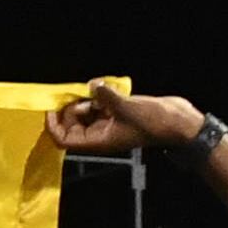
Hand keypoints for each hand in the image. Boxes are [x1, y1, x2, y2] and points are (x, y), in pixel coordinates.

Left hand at [47, 80, 205, 154]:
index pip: (65, 140)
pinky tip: (105, 87)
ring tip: (98, 89)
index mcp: (99, 141)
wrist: (177, 121)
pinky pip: (99, 106)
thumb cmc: (153, 122)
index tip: (51, 108)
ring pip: (85, 114)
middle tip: (80, 93)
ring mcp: (109, 124)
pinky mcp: (118, 114)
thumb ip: (105, 97)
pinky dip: (98, 96)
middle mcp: (100, 135)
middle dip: (71, 108)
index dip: (54, 126)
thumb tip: (91, 86)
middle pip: (72, 125)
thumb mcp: (126, 107)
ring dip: (86, 99)